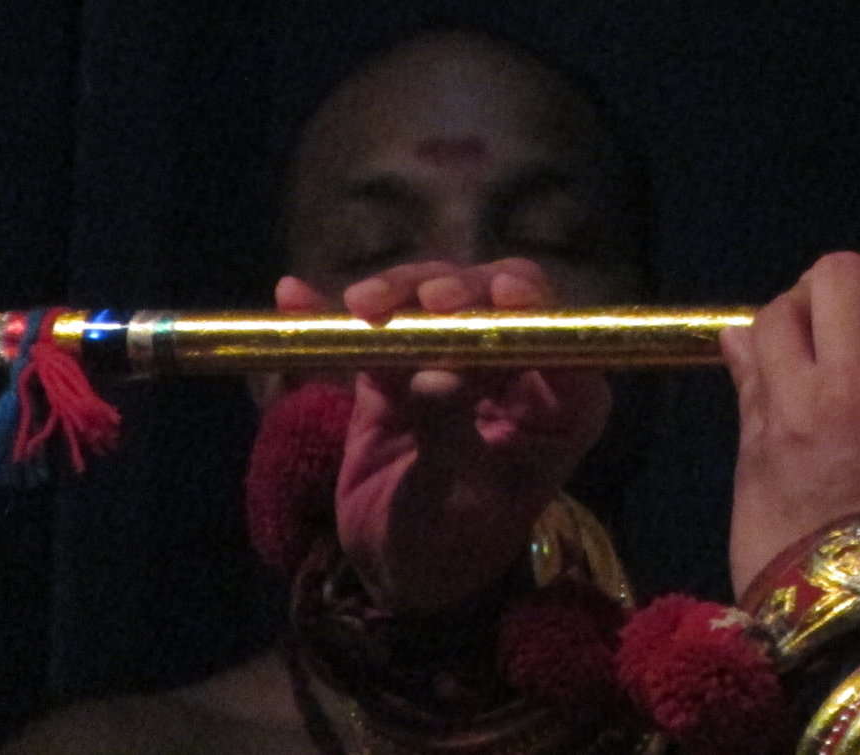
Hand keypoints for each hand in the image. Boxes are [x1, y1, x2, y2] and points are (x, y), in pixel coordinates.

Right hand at [276, 259, 609, 611]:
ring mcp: (458, 353)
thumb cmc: (452, 546)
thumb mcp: (459, 503)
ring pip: (438, 296)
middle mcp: (519, 364)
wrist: (398, 569)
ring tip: (360, 308)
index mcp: (564, 402)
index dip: (532, 307)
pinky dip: (337, 311)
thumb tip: (434, 375)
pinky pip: (379, 327)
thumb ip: (451, 435)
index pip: (561, 336)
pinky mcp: (403, 358)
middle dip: (459, 289)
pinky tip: (296, 294)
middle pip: (496, 297)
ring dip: (401, 292)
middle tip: (424, 300)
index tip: (497, 294)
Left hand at [721, 253, 859, 595]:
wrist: (842, 614)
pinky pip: (742, 355)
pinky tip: (771, 369)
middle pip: (840, 273)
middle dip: (849, 285)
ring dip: (795, 314)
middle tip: (854, 319)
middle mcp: (857, 380)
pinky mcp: (749, 427)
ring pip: (777, 307)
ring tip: (807, 342)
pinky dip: (754, 351)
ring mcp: (795, 401)